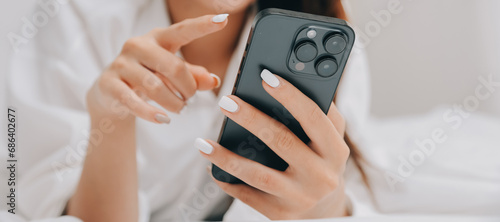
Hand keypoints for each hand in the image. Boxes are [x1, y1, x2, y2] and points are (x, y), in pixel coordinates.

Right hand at [86, 14, 228, 122]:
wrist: (110, 94)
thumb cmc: (147, 78)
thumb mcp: (171, 75)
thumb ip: (193, 76)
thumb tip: (213, 80)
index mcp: (158, 38)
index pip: (182, 30)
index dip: (202, 25)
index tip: (223, 20)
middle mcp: (138, 45)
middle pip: (173, 67)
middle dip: (188, 88)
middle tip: (190, 99)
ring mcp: (122, 63)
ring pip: (155, 86)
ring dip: (173, 103)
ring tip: (179, 109)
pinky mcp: (109, 83)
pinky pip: (133, 101)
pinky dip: (151, 114)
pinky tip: (164, 119)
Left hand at [196, 69, 349, 218]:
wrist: (325, 209)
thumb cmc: (321, 161)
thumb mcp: (329, 140)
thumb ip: (319, 113)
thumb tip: (284, 81)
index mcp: (335, 150)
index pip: (313, 117)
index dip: (289, 96)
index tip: (266, 76)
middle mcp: (321, 176)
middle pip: (281, 141)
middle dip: (251, 119)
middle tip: (227, 101)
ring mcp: (300, 197)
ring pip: (258, 174)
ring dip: (226, 157)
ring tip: (203, 143)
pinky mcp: (281, 214)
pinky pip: (248, 196)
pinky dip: (227, 180)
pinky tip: (211, 167)